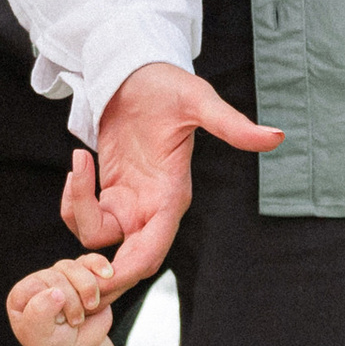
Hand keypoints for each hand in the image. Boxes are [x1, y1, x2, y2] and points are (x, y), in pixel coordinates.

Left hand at [5, 255, 117, 345]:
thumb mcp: (41, 336)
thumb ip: (40, 313)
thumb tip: (55, 291)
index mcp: (22, 295)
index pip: (35, 285)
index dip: (52, 302)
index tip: (59, 323)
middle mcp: (40, 282)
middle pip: (57, 275)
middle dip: (71, 301)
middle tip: (75, 322)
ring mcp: (63, 278)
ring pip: (74, 267)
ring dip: (87, 288)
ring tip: (91, 307)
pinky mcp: (84, 276)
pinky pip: (90, 261)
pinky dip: (99, 265)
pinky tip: (107, 274)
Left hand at [66, 65, 282, 293]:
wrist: (140, 69)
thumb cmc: (168, 82)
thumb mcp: (198, 100)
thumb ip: (232, 125)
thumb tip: (275, 137)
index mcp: (171, 197)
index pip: (152, 250)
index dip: (128, 270)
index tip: (101, 276)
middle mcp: (152, 207)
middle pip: (126, 260)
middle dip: (99, 272)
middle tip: (69, 268)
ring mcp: (130, 201)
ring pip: (98, 239)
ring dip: (76, 214)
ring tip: (78, 165)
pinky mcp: (111, 190)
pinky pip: (86, 217)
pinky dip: (73, 202)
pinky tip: (76, 165)